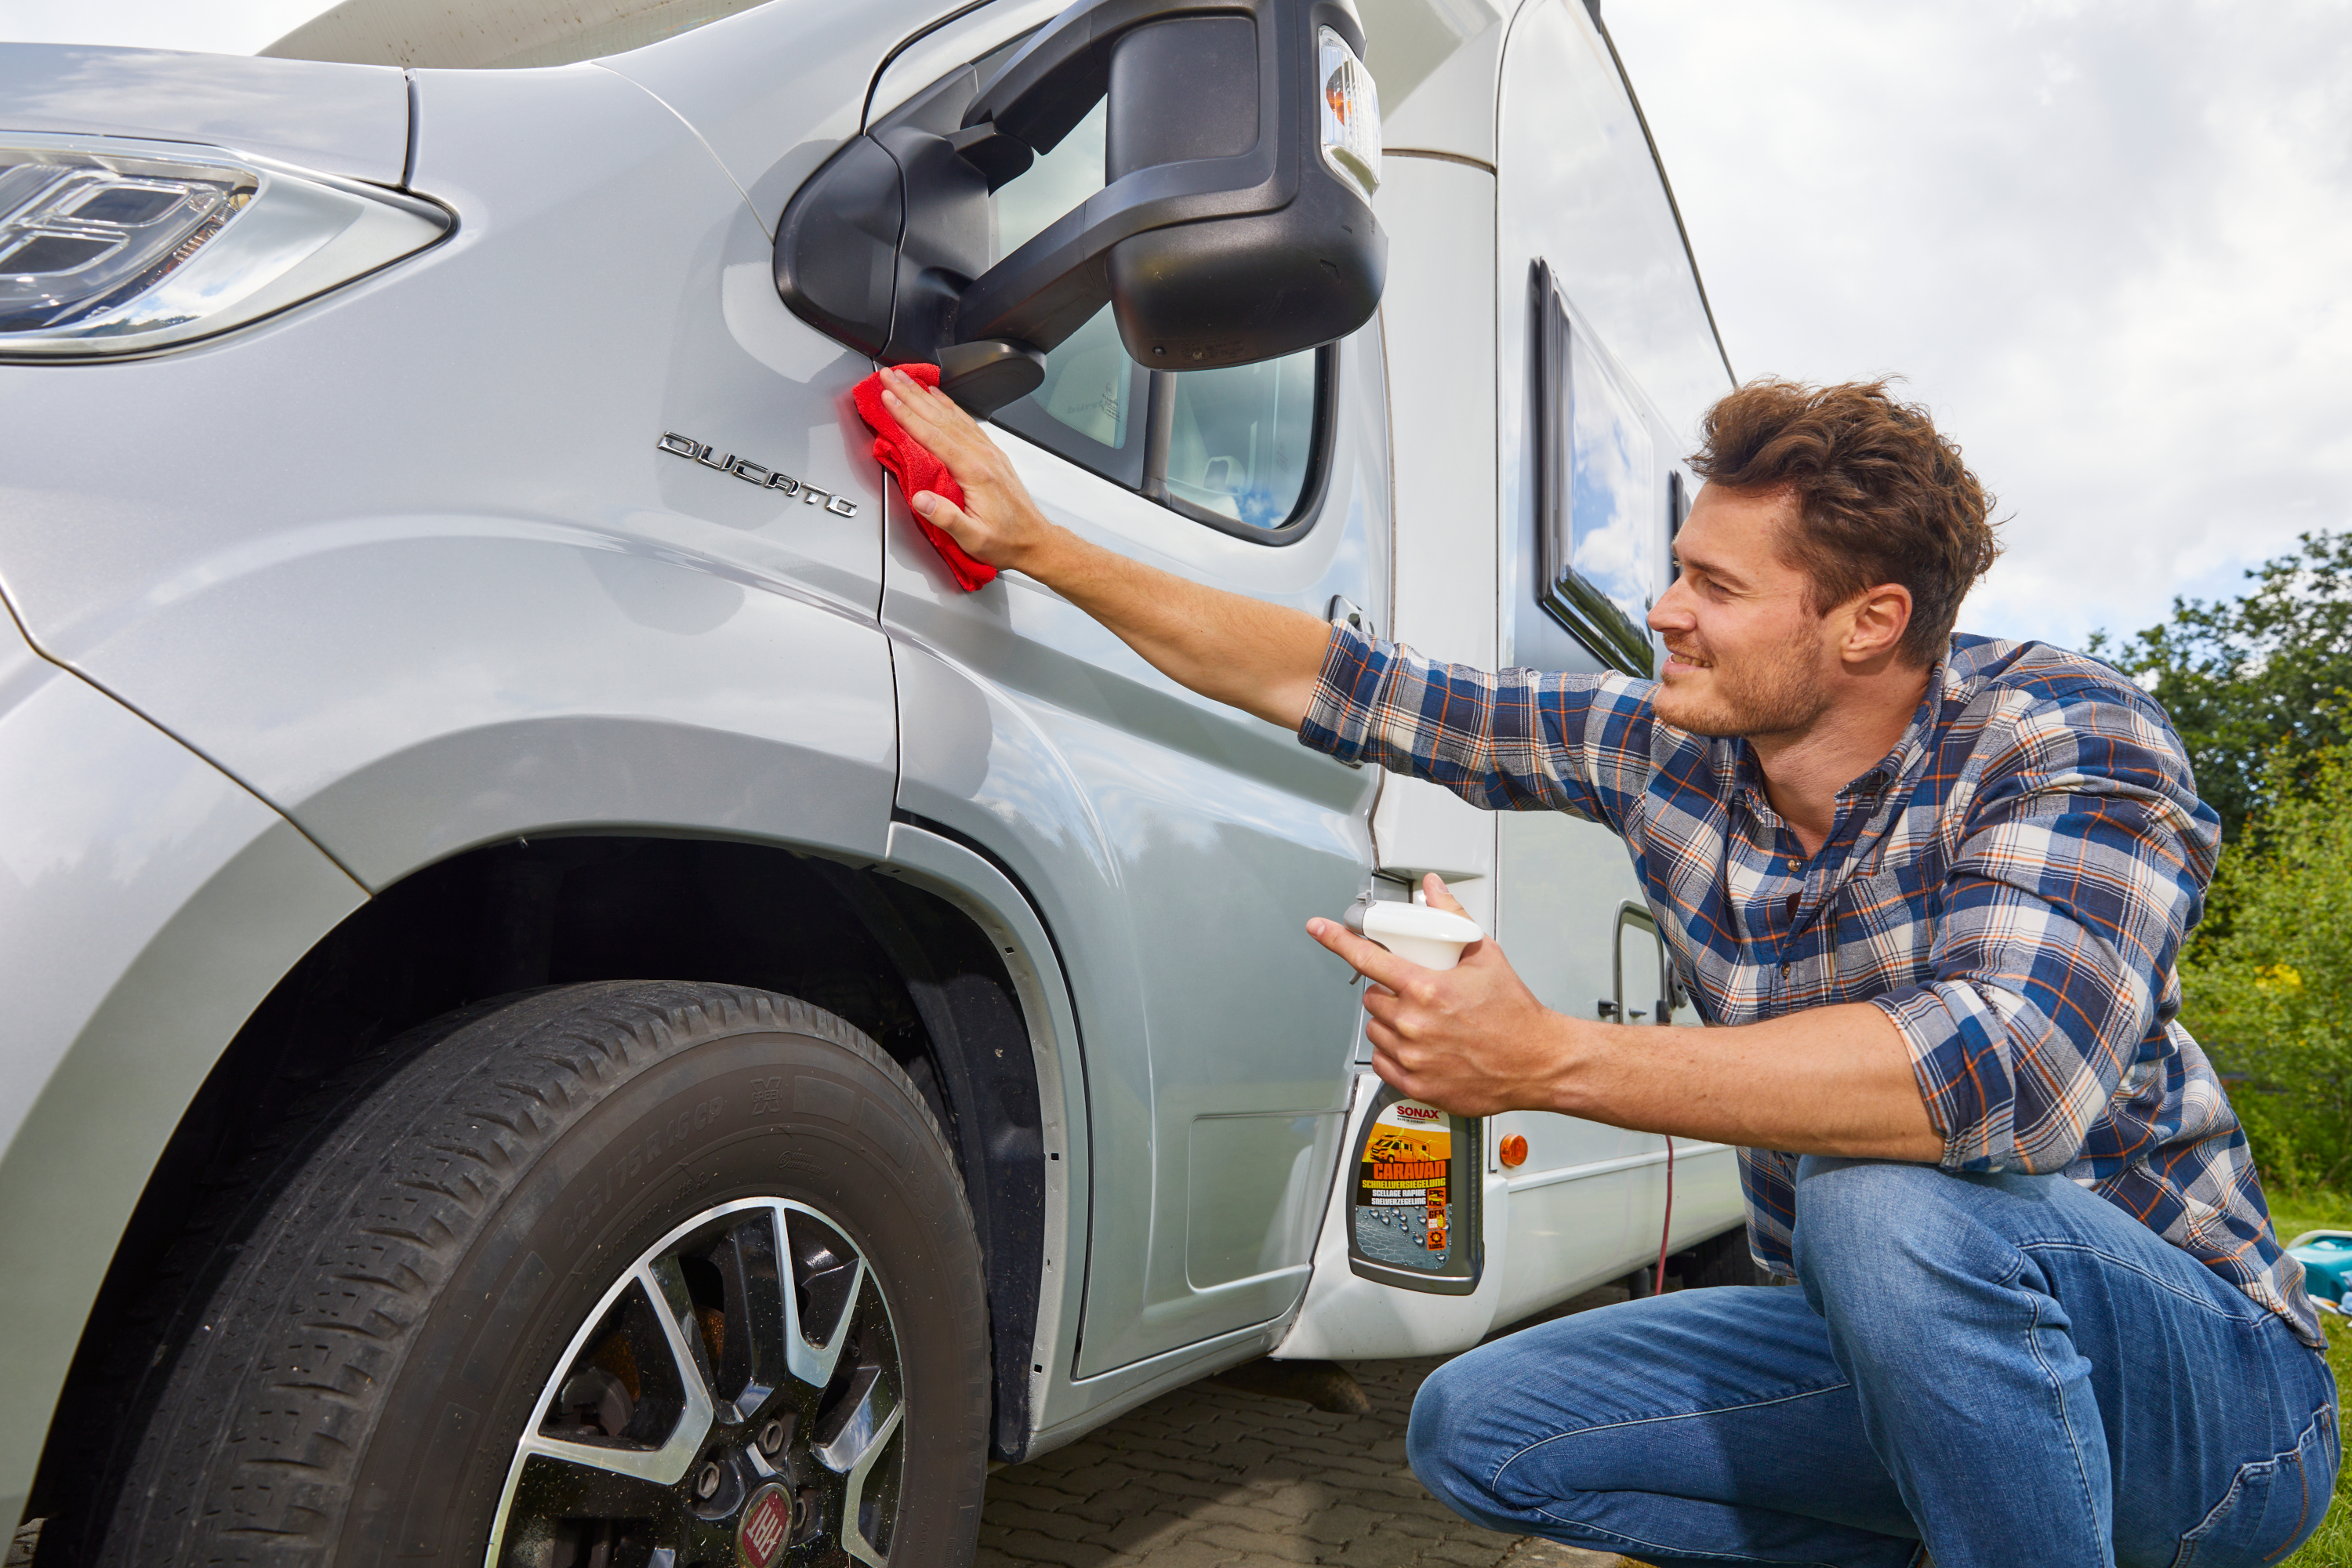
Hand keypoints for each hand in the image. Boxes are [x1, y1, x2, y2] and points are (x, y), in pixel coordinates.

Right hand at [878, 367, 1059, 573]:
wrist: (1035, 540)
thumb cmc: (1006, 541)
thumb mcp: (974, 539)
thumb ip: (946, 518)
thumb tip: (920, 499)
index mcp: (975, 472)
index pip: (933, 436)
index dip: (907, 415)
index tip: (888, 398)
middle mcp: (982, 455)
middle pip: (940, 417)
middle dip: (911, 394)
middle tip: (889, 376)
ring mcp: (988, 451)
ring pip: (952, 414)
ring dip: (926, 395)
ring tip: (906, 379)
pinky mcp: (991, 453)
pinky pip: (965, 420)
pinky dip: (947, 404)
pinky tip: (938, 396)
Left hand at [1303, 874, 1580, 1116]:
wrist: (1536, 1061)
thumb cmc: (1515, 1014)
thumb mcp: (1486, 955)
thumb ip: (1453, 917)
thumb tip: (1434, 889)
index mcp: (1428, 990)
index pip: (1368, 958)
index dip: (1337, 940)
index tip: (1319, 929)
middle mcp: (1415, 1025)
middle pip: (1372, 998)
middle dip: (1387, 991)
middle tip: (1415, 993)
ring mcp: (1414, 1057)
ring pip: (1376, 1029)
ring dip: (1390, 1022)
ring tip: (1423, 1021)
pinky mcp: (1417, 1084)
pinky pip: (1383, 1062)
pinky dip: (1394, 1052)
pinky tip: (1419, 1046)